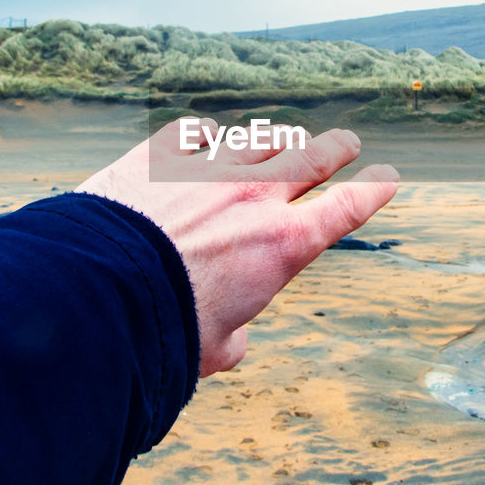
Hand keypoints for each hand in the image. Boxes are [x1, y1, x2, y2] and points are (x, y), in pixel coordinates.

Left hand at [76, 118, 398, 376]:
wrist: (97, 290)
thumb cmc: (162, 331)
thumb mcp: (214, 351)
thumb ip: (235, 338)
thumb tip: (235, 340)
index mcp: (283, 245)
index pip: (348, 208)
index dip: (374, 190)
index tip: (387, 177)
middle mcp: (255, 197)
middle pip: (313, 157)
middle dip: (336, 148)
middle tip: (348, 143)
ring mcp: (208, 169)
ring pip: (259, 140)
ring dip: (278, 139)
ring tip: (284, 138)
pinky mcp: (160, 155)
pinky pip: (194, 132)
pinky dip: (205, 135)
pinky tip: (205, 134)